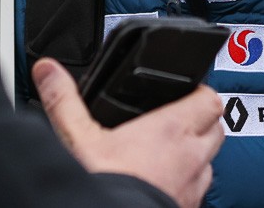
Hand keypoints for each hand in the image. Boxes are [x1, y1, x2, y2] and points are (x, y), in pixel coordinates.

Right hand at [33, 58, 223, 207]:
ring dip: (196, 157)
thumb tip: (48, 71)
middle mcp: (191, 158)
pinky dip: (186, 186)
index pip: (209, 99)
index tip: (185, 92)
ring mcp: (193, 188)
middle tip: (177, 121)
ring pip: (210, 163)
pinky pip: (198, 192)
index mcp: (172, 130)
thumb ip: (64, 100)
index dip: (199, 92)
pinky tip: (162, 185)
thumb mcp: (77, 137)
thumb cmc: (105, 187)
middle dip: (201, 123)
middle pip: (216, 129)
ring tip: (169, 155)